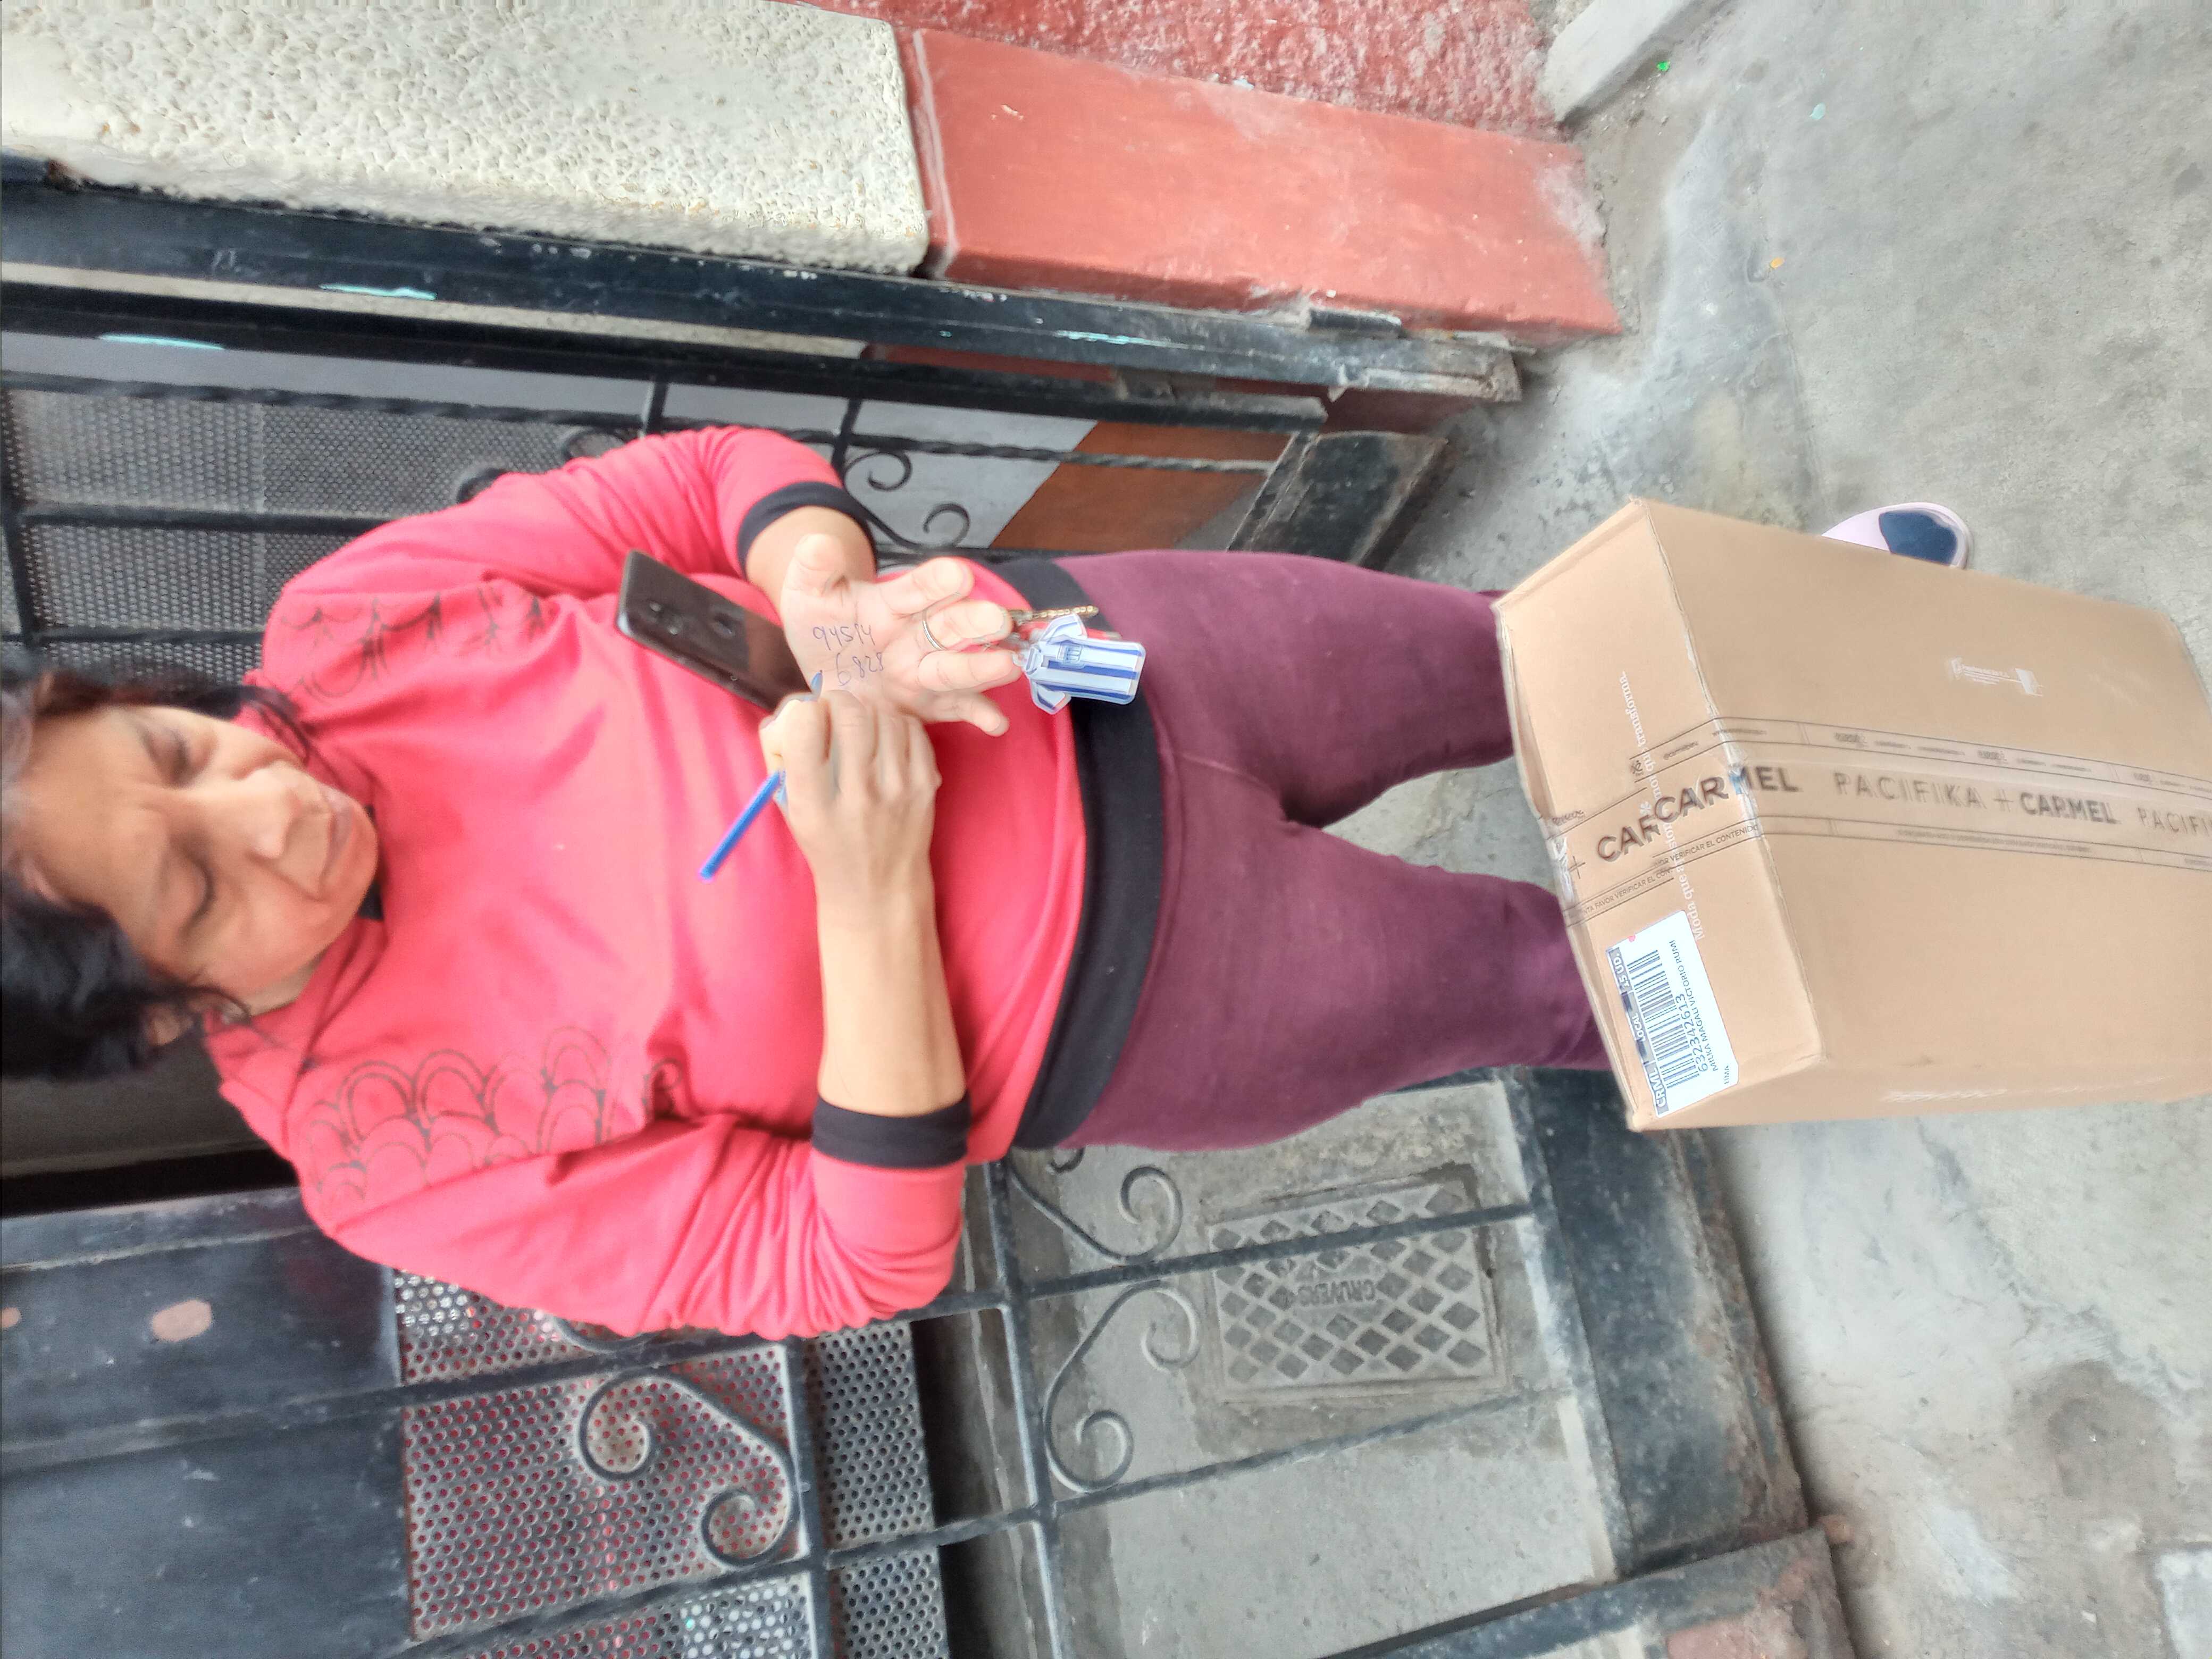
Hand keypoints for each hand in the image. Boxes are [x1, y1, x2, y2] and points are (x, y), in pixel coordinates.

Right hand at [761, 691, 939, 926]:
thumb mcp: (788, 805)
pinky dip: (897, 723)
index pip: (805, 726)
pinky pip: (913, 729)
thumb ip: (780, 753)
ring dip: (869, 711)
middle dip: (839, 701)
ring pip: (884, 716)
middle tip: (836, 711)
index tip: (810, 717)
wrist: (876, 887)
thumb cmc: (825, 839)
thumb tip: (795, 706)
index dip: (806, 709)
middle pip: (850, 713)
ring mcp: (895, 792)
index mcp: (812, 803)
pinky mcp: (924, 788)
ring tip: (862, 728)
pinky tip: (887, 739)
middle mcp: (856, 797)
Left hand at [778, 534, 1022, 734]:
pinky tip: (997, 722)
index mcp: (891, 604)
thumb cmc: (822, 629)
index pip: (916, 589)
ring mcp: (925, 671)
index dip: (935, 583)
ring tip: (1009, 666)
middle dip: (975, 623)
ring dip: (984, 668)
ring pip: (957, 668)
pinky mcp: (929, 704)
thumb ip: (814, 569)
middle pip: (950, 626)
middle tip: (998, 620)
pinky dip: (979, 714)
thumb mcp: (807, 597)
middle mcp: (917, 636)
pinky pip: (957, 708)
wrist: (821, 674)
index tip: (957, 575)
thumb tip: (819, 541)